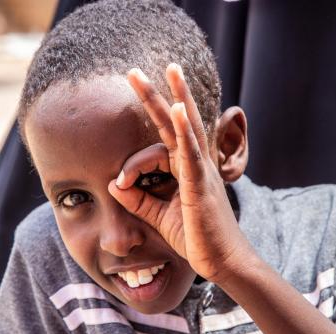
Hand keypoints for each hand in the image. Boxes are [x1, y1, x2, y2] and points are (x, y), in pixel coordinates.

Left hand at [108, 64, 253, 281]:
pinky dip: (186, 131)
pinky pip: (193, 153)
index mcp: (187, 170)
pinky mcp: (202, 185)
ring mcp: (202, 172)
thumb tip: (113, 183)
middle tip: (137, 71)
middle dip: (160, 94)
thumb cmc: (196, 239)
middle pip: (177, 122)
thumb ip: (138, 199)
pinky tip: (180, 108)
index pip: (157, 149)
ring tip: (170, 68)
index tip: (120, 183)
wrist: (222, 262)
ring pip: (187, 128)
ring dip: (177, 97)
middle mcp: (196, 164)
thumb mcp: (159, 216)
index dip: (133, 162)